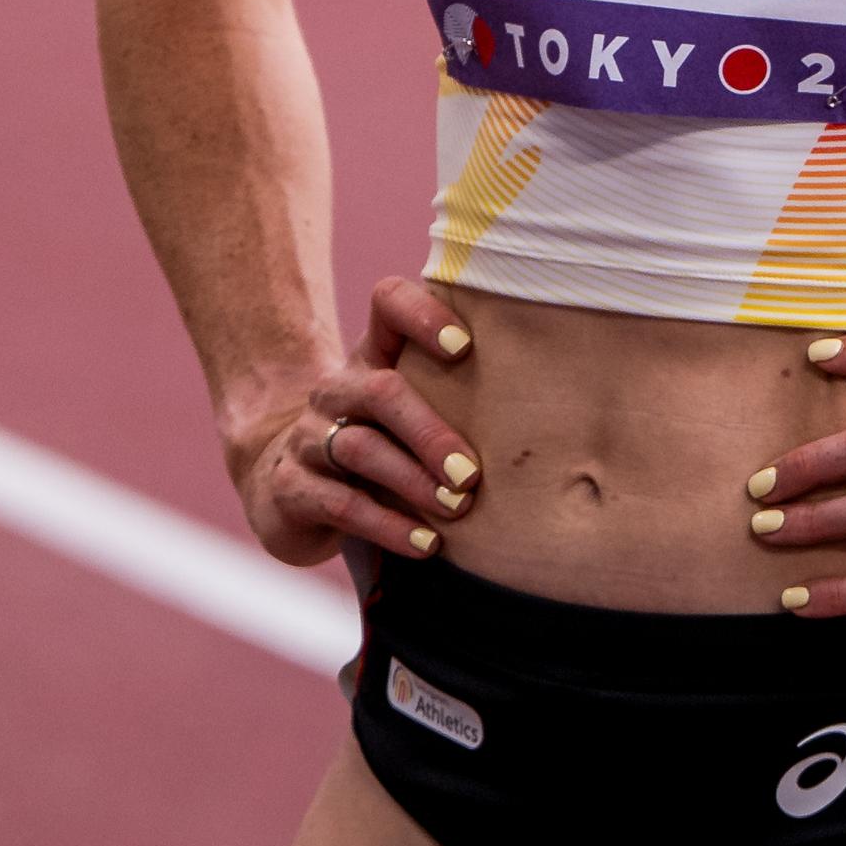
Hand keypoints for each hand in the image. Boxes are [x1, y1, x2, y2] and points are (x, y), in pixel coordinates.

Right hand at [230, 277, 481, 566]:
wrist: (289, 485)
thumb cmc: (381, 441)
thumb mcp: (413, 408)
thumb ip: (461, 392)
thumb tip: (557, 410)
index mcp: (373, 354)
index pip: (388, 302)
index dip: (422, 315)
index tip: (465, 346)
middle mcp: (337, 388)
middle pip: (382, 392)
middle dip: (432, 433)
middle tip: (472, 473)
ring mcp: (309, 437)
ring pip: (363, 450)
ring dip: (415, 483)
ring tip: (457, 509)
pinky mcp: (291, 488)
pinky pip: (342, 504)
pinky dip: (388, 525)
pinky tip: (426, 542)